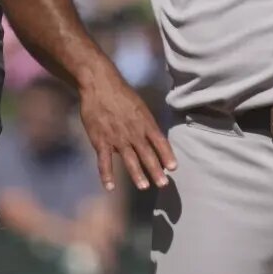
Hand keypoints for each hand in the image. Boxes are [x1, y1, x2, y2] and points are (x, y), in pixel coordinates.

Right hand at [78, 71, 175, 191]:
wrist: (99, 85)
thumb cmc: (121, 94)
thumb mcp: (140, 106)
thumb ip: (145, 123)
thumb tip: (151, 138)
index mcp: (145, 122)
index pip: (160, 142)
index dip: (167, 155)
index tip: (173, 168)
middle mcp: (134, 133)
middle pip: (147, 155)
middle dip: (156, 170)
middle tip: (163, 184)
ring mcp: (117, 139)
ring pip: (130, 160)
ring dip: (137, 175)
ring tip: (144, 187)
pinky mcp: (101, 142)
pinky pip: (104, 162)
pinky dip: (107, 175)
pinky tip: (110, 187)